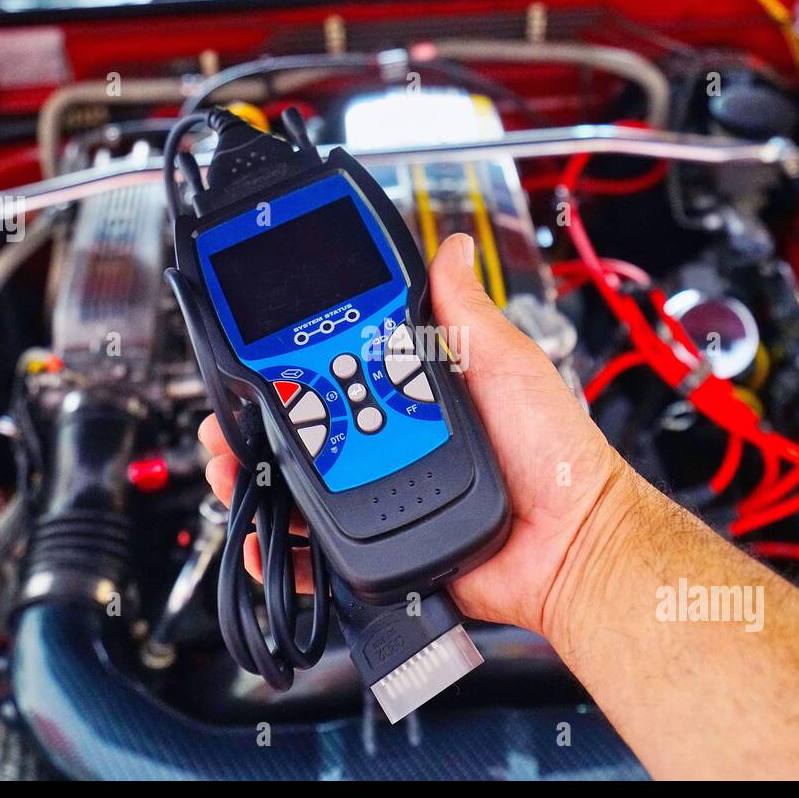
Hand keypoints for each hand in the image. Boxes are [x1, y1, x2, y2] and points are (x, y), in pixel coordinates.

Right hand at [200, 233, 629, 639]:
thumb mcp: (505, 362)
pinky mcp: (382, 548)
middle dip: (253, 423)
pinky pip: (317, 550)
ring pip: (301, 486)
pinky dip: (282, 546)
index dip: (291, 364)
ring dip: (255, 476)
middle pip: (303, 429)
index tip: (257, 357)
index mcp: (414, 394)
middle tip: (228, 419)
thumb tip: (452, 248)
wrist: (571, 543)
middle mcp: (391, 443)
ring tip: (232, 466)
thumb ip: (463, 312)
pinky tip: (263, 533)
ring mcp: (383, 496)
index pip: (337, 369)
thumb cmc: (553, 454)